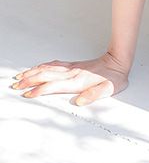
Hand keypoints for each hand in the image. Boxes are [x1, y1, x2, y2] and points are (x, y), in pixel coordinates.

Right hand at [10, 51, 129, 105]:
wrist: (118, 61)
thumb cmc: (114, 78)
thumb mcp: (109, 89)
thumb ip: (94, 95)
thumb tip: (80, 101)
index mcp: (78, 81)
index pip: (54, 86)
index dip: (40, 90)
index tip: (28, 94)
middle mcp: (72, 73)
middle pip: (46, 75)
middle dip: (29, 80)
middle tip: (15, 85)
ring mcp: (71, 68)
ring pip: (48, 69)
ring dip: (33, 72)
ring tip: (19, 76)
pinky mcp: (72, 65)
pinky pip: (54, 64)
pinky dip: (42, 66)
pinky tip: (36, 68)